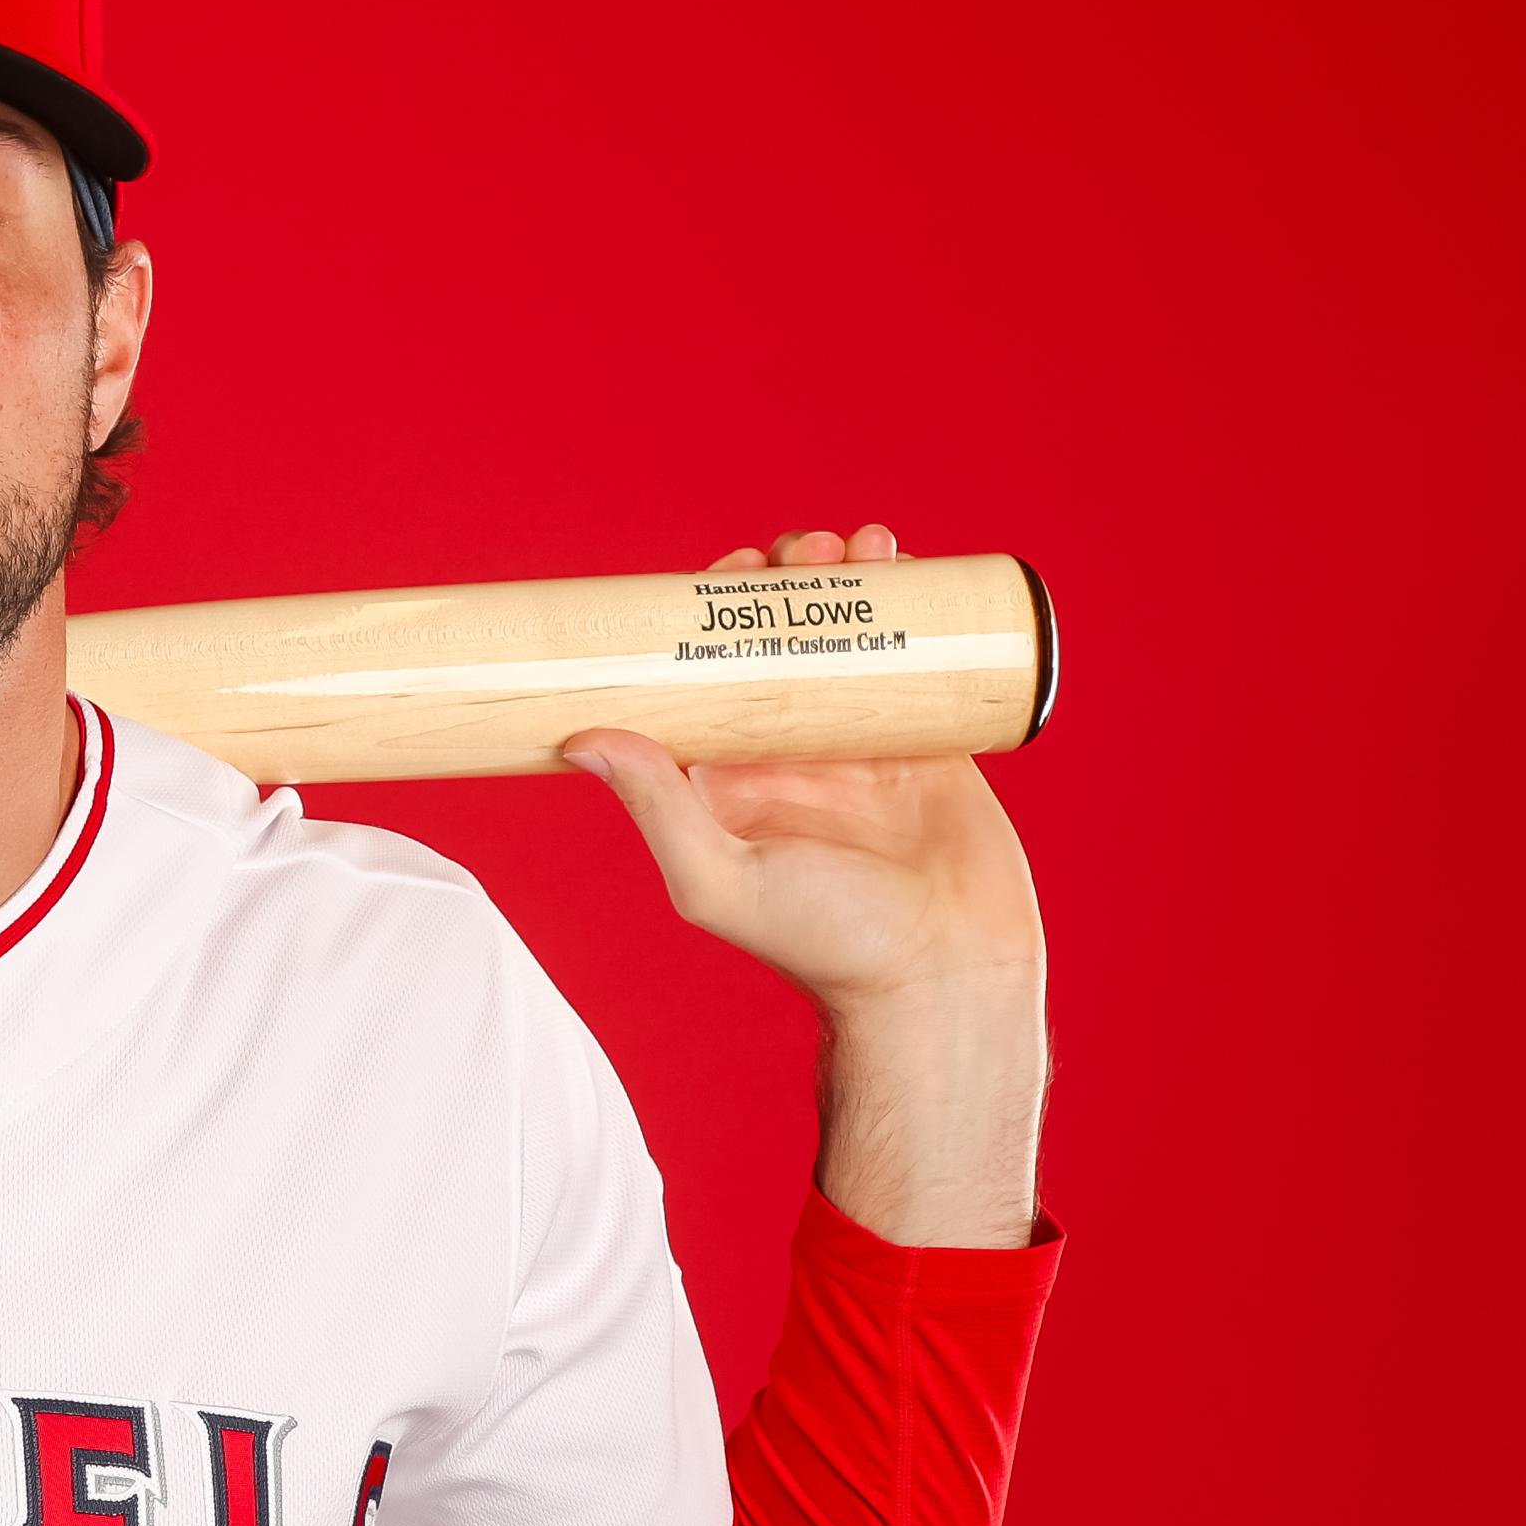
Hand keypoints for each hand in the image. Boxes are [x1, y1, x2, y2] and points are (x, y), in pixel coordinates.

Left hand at [565, 525, 1046, 1246]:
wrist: (945, 977)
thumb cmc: (828, 945)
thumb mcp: (719, 879)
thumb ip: (656, 806)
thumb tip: (580, 736)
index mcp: (724, 777)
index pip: (700, 676)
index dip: (706, 616)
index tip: (720, 573)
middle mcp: (784, 752)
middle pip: (772, 641)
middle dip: (780, 583)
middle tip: (795, 553)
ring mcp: (855, 740)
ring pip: (840, 634)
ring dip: (842, 579)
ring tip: (855, 547)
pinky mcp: (925, 739)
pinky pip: (910, 653)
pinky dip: (907, 602)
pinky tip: (900, 561)